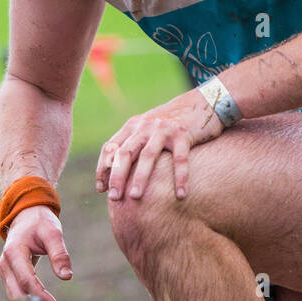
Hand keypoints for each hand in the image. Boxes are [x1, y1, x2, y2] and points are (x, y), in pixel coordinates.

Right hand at [0, 205, 71, 300]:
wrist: (26, 215)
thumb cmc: (40, 222)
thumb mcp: (53, 233)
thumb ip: (59, 254)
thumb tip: (67, 277)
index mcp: (14, 251)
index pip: (26, 280)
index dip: (39, 295)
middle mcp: (5, 263)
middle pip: (16, 292)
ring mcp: (5, 269)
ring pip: (14, 294)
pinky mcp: (8, 274)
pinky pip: (15, 290)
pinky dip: (27, 299)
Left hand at [96, 89, 222, 202]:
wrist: (201, 103)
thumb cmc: (170, 125)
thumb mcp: (147, 130)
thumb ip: (132, 146)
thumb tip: (113, 176)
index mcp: (132, 126)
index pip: (110, 148)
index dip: (103, 168)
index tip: (100, 189)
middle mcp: (145, 126)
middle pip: (125, 152)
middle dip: (117, 176)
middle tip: (114, 198)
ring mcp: (164, 129)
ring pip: (148, 155)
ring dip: (140, 177)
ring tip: (135, 197)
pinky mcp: (183, 134)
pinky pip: (180, 159)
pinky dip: (180, 178)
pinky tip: (180, 195)